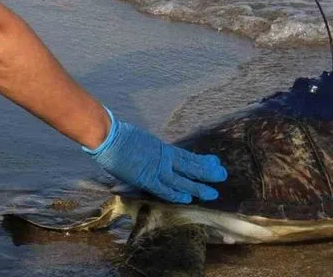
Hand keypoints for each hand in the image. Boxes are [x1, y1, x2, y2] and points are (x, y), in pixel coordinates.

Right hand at [83, 107, 226, 202]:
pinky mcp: (146, 177)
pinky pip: (164, 188)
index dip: (202, 160)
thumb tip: (153, 155)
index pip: (187, 156)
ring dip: (198, 186)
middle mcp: (164, 158)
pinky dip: (176, 193)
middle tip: (223, 175)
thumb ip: (151, 151)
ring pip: (182, 179)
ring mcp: (156, 168)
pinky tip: (188, 198)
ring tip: (213, 192)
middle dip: (207, 172)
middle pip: (190, 166)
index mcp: (163, 149)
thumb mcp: (143, 142)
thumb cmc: (120, 137)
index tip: (215, 162)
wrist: (109, 135)